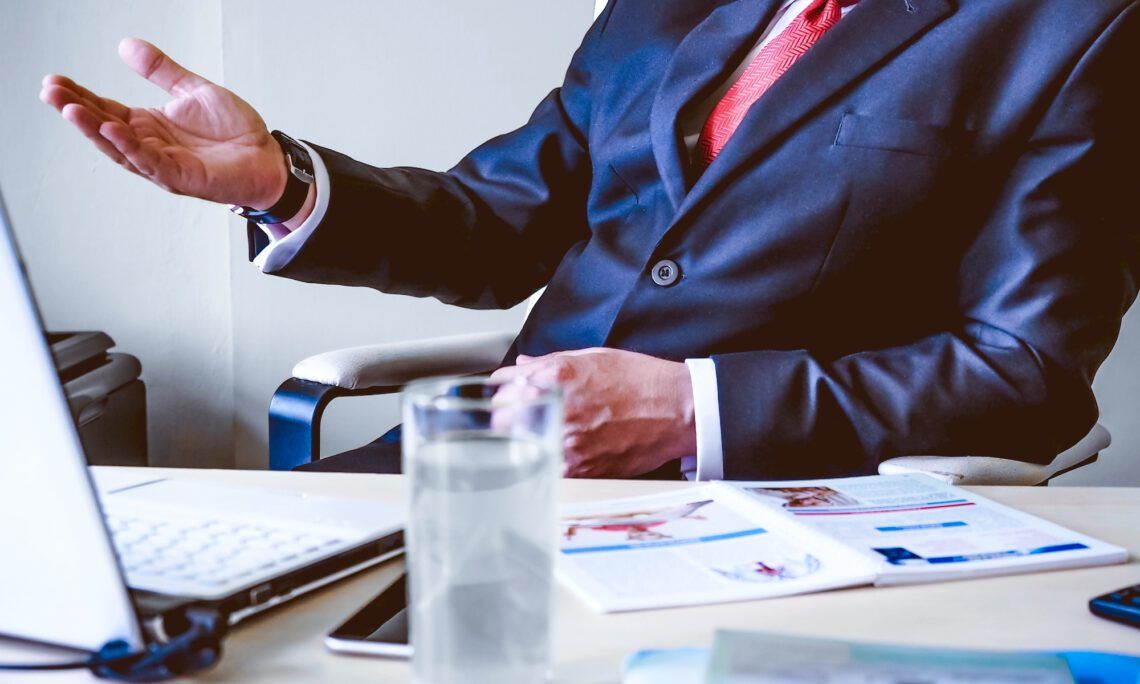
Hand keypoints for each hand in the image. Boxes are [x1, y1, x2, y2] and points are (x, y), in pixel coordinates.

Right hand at [40, 38, 286, 209]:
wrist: (268, 157)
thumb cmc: (235, 132)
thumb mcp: (194, 90)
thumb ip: (161, 71)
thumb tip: (127, 46)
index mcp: (150, 125)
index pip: (106, 109)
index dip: (80, 96)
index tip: (54, 81)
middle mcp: (150, 146)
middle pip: (105, 129)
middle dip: (77, 111)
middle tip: (50, 92)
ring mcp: (164, 164)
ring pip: (121, 148)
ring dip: (95, 130)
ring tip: (71, 109)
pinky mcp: (183, 177)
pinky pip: (151, 163)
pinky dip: (131, 147)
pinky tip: (114, 130)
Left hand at [491, 348, 696, 477]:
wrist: (677, 410)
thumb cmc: (642, 381)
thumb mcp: (594, 357)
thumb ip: (551, 362)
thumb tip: (523, 365)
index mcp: (558, 376)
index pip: (504, 385)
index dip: (502, 390)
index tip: (503, 394)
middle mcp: (559, 409)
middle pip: (502, 420)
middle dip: (505, 418)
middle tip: (514, 418)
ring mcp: (568, 442)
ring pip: (521, 448)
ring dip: (523, 443)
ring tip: (538, 436)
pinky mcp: (581, 469)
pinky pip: (546, 468)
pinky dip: (546, 462)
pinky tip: (557, 453)